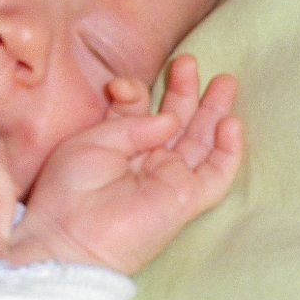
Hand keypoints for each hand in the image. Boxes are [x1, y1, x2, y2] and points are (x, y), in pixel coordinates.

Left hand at [8, 55, 243, 274]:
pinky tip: (231, 124)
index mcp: (117, 146)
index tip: (122, 86)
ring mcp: (167, 180)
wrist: (70, 237)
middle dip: (185, 92)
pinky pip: (216, 175)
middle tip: (192, 62)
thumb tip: (172, 119)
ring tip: (226, 81)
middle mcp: (145, 161)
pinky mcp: (185, 201)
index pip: (139, 112)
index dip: (136, 94)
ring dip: (214, 112)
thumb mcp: (92, 141)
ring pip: (200, 142)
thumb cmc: (68, 191)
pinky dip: (228, 152)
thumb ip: (133, 124)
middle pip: (176, 121)